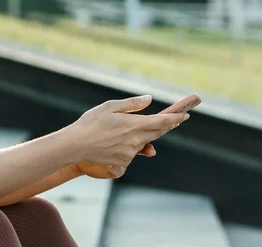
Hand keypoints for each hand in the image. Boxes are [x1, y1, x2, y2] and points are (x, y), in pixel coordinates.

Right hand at [67, 95, 188, 175]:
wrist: (75, 145)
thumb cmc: (90, 122)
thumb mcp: (110, 107)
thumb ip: (131, 104)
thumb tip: (149, 99)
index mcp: (133, 124)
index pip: (161, 122)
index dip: (175, 118)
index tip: (185, 115)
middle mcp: (135, 140)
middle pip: (158, 133)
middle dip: (167, 126)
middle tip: (174, 120)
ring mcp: (130, 152)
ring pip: (145, 143)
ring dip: (147, 136)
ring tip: (141, 128)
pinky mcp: (124, 161)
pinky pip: (133, 152)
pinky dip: (133, 146)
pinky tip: (122, 141)